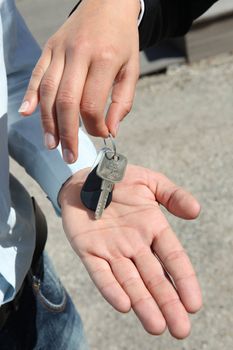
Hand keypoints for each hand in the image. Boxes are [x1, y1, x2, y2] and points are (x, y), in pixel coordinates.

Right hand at [19, 0, 139, 162]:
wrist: (107, 3)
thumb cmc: (122, 40)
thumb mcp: (132, 69)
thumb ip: (123, 102)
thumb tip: (110, 130)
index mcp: (104, 59)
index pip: (92, 104)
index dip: (95, 126)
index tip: (101, 135)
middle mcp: (79, 54)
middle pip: (66, 101)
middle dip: (67, 133)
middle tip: (69, 155)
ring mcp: (60, 50)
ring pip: (48, 91)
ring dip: (48, 121)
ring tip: (51, 144)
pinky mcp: (49, 48)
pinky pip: (37, 75)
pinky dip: (31, 95)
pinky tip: (27, 113)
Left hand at [59, 165, 201, 338]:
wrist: (86, 177)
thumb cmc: (120, 180)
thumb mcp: (150, 182)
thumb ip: (173, 195)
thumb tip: (196, 210)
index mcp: (153, 229)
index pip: (173, 258)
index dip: (184, 280)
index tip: (194, 303)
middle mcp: (135, 245)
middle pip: (154, 277)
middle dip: (167, 303)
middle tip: (180, 329)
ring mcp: (112, 250)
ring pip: (130, 281)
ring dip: (143, 304)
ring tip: (157, 326)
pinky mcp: (88, 251)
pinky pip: (101, 273)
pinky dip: (111, 288)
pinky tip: (124, 305)